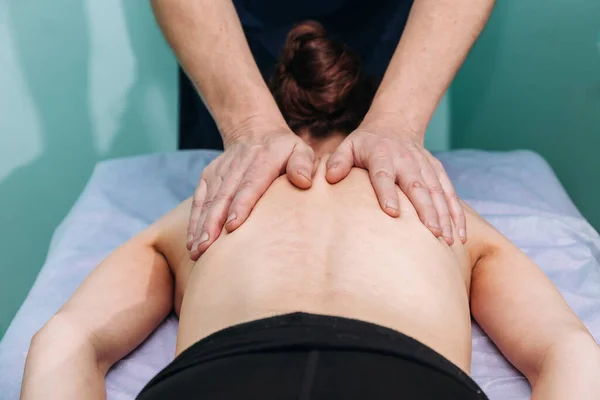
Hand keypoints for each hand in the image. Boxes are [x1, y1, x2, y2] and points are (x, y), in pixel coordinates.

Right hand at [188, 128, 315, 259]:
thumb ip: (303, 164)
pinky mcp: (208, 176)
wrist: (255, 130)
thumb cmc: (284, 150)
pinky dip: (194, 220)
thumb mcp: (300, 150)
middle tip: (207, 248)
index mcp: (263, 160)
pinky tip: (192, 241)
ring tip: (197, 251)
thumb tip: (303, 181)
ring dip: (201, 226)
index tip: (233, 226)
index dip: (241, 205)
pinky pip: (199, 200)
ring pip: (209, 201)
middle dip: (214, 223)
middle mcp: (238, 166)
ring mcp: (221, 172)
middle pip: (224, 196)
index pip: (250, 184)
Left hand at [325, 124, 465, 244]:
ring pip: (437, 192)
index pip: (384, 175)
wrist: (395, 124)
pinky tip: (459, 236)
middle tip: (432, 233)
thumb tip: (330, 177)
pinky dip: (456, 214)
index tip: (392, 213)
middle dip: (426, 210)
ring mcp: (425, 166)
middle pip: (417, 186)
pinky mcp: (437, 172)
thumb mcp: (348, 145)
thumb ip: (338, 161)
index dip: (388, 193)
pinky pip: (450, 194)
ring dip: (444, 216)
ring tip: (447, 240)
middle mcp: (406, 160)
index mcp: (382, 155)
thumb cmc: (366, 144)